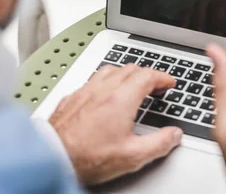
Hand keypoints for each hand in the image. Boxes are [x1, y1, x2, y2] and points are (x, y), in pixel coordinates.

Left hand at [49, 65, 182, 184]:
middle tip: (154, 85)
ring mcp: (85, 91)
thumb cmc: (86, 157)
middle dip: (146, 74)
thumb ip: (158, 143)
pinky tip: (103, 93)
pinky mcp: (71, 98)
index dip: (162, 77)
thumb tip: (173, 135)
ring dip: (125, 73)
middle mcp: (103, 89)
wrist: (52, 158)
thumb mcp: (132, 156)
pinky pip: (92, 80)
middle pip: (130, 68)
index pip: (147, 76)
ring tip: (131, 84)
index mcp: (121, 99)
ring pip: (110, 70)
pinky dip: (104, 81)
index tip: (168, 83)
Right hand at [181, 0, 225, 44]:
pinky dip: (187, 23)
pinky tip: (188, 34)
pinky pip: (188, 13)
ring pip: (201, 5)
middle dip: (217, 19)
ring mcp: (210, 3)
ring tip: (202, 37)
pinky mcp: (197, 12)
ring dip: (201, 21)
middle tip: (217, 35)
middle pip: (218, 2)